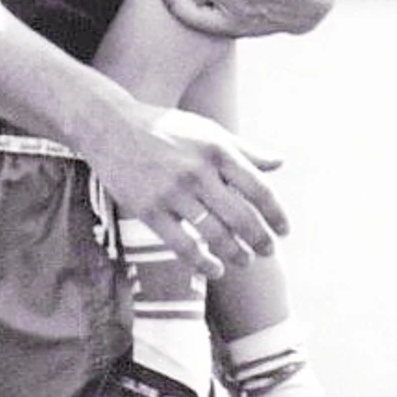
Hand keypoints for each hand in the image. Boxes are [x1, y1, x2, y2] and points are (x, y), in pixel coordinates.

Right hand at [83, 104, 288, 278]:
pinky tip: (216, 270)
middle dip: (260, 240)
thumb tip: (280, 162)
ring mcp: (173, 191)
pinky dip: (203, 263)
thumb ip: (245, 149)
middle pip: (241, 216)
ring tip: (245, 261)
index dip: (276, 214)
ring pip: (215, 234)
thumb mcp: (208, 131)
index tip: (284, 231)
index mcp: (218, 150)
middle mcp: (198, 171)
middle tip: (269, 252)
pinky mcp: (149, 209)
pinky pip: (183, 245)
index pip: (258, 189)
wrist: (111, 126)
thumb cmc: (166, 129)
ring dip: (236, 254)